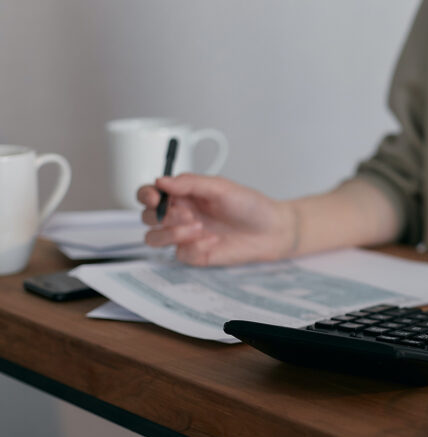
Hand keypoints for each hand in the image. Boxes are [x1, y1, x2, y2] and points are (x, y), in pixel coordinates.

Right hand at [138, 174, 297, 265]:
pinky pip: (180, 254)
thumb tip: (161, 181)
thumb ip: (190, 183)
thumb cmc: (250, 206)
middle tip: (188, 214)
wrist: (273, 230)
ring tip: (198, 226)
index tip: (155, 197)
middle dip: (162, 215)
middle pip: (147, 217)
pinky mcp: (196, 255)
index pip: (149, 194)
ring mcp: (186, 236)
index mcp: (183, 195)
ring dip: (170, 233)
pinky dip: (194, 247)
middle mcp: (180, 215)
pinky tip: (214, 241)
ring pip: (154, 238)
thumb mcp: (220, 187)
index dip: (145, 195)